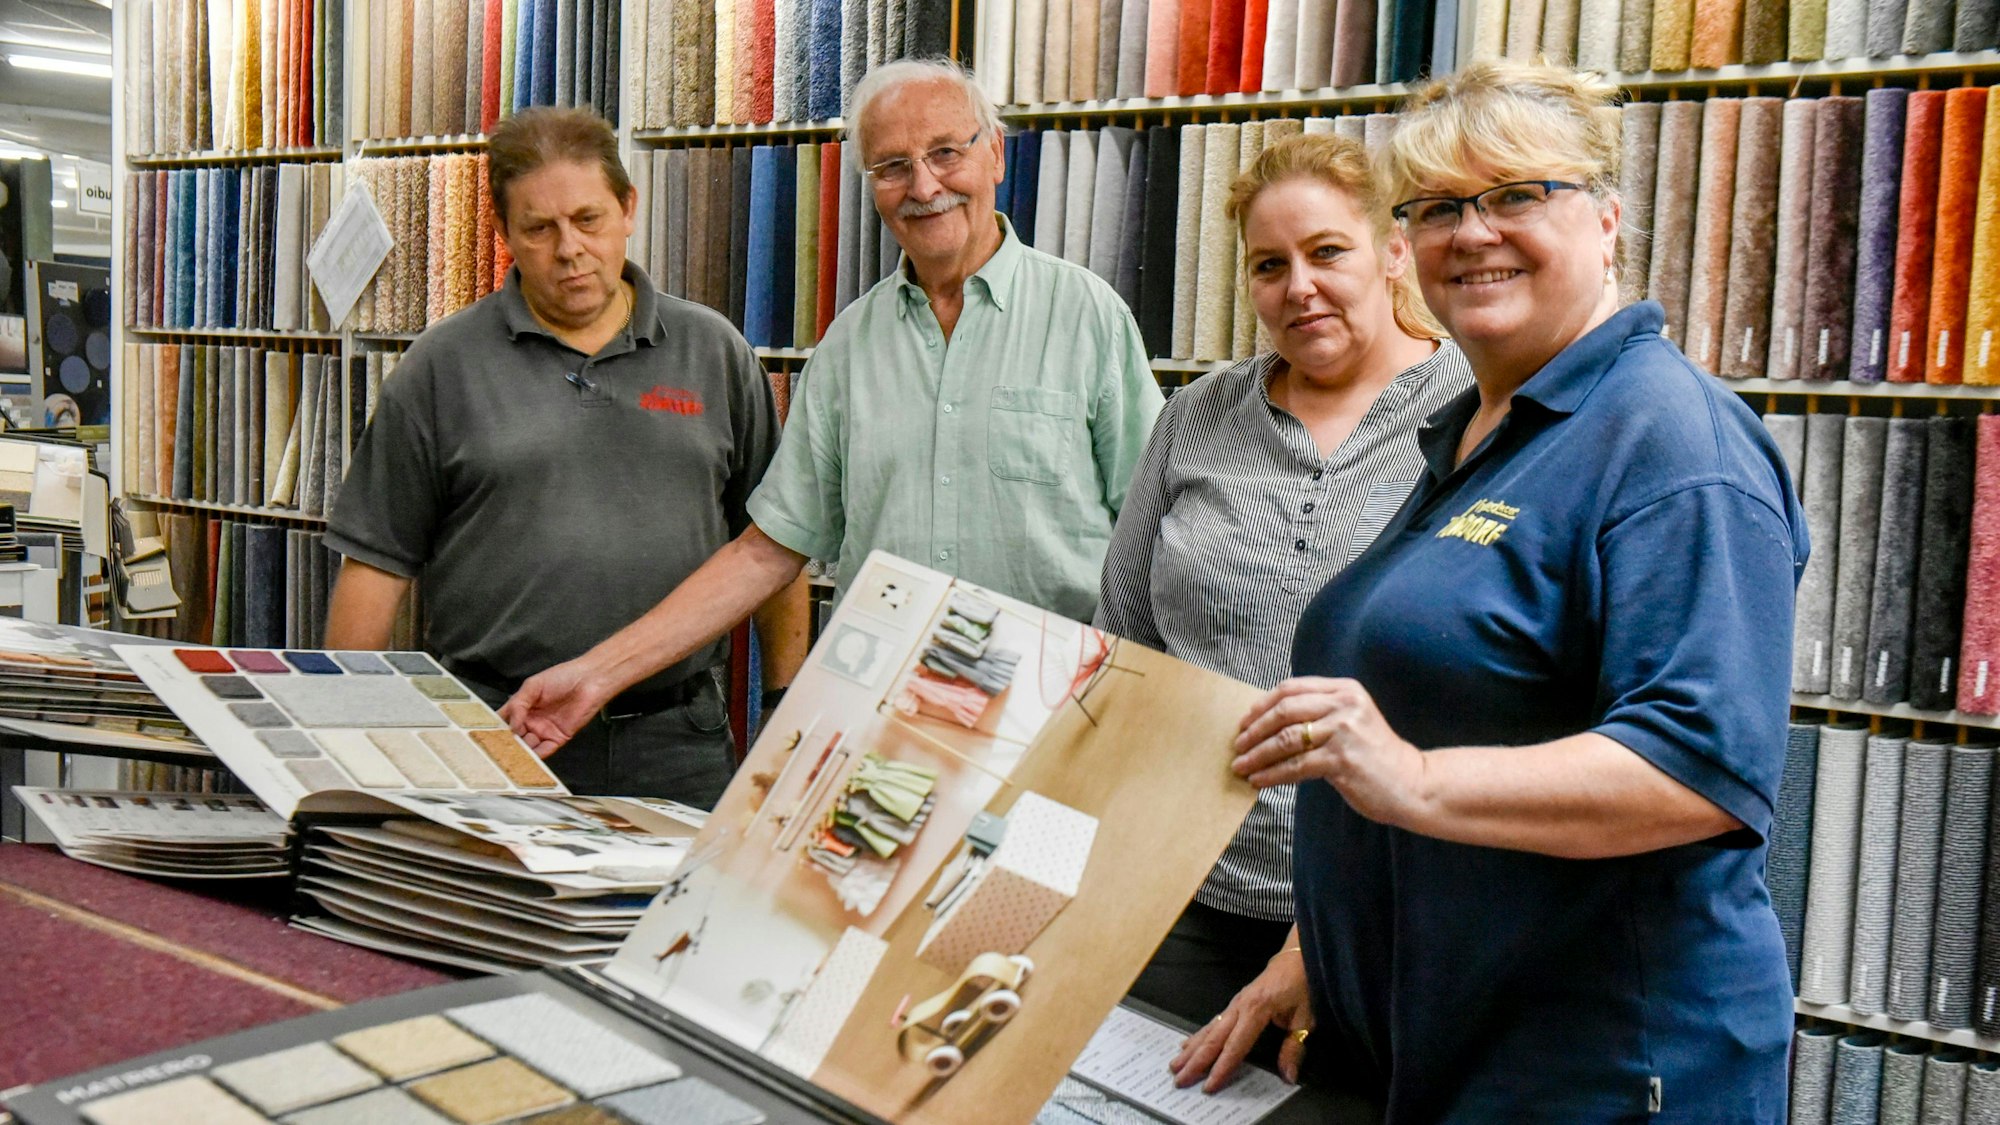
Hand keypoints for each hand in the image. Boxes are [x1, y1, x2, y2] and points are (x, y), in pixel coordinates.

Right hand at [500, 657, 619, 755]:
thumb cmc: (563, 677)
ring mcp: (543, 731)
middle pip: (514, 737)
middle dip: (505, 745)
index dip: (494, 729)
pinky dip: (535, 758)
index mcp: (522, 707)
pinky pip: (544, 751)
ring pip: (527, 747)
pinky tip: (526, 761)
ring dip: (518, 753)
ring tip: (507, 760)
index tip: (483, 738)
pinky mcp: (557, 738)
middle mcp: (531, 721)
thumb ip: (518, 704)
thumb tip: (510, 725)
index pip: (504, 720)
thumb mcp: (533, 686)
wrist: (589, 681)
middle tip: (493, 754)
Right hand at [1169, 950, 1312, 1090]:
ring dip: (1191, 1049)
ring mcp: (1234, 1004)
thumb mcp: (1306, 1017)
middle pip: (1214, 1038)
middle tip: (1179, 1080)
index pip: (1235, 1046)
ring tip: (1175, 1065)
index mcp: (1257, 1010)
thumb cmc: (1303, 984)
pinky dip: (1197, 1035)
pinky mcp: (1234, 1003)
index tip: (1208, 1086)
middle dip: (1195, 1061)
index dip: (1221, 1068)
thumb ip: (1294, 1047)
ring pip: (1208, 1029)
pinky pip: (1213, 1022)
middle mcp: (1240, 1007)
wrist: (1298, 956)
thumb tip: (1288, 1076)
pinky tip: (1187, 1045)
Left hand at [1232, 677, 1428, 828]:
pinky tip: (1259, 780)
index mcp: (1345, 690)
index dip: (1262, 704)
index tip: (1244, 721)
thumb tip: (1270, 721)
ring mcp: (1343, 731)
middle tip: (1237, 744)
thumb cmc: (1375, 755)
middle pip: (1284, 710)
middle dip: (1254, 729)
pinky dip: (1272, 774)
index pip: (1291, 689)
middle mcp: (1344, 705)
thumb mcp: (1351, 720)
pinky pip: (1296, 766)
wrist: (1412, 782)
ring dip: (1257, 754)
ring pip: (1285, 739)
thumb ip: (1320, 712)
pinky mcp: (1341, 760)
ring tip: (1241, 765)